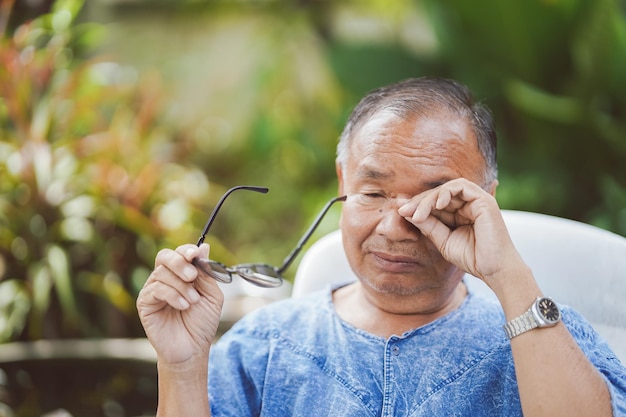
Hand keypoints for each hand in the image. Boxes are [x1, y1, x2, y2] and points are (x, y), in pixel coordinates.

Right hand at [137, 243, 223, 364]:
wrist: (193, 349)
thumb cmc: (202, 323)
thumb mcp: (211, 295)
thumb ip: (206, 272)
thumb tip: (204, 246)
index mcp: (182, 274)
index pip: (179, 253)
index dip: (186, 250)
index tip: (195, 254)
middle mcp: (165, 279)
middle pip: (164, 256)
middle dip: (179, 262)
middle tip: (192, 276)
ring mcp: (153, 290)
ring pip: (162, 273)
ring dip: (181, 286)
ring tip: (192, 302)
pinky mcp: (145, 303)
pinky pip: (156, 289)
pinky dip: (172, 295)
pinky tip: (183, 306)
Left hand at [398, 178, 524, 283]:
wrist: (494, 270)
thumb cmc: (472, 258)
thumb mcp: (443, 240)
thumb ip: (428, 225)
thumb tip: (406, 212)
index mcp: (460, 213)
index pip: (435, 202)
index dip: (418, 206)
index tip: (401, 213)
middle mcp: (469, 204)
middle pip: (439, 193)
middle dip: (420, 201)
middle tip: (404, 211)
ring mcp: (478, 201)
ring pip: (448, 189)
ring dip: (430, 198)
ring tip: (418, 213)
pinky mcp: (484, 200)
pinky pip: (461, 187)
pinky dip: (446, 192)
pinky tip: (436, 206)